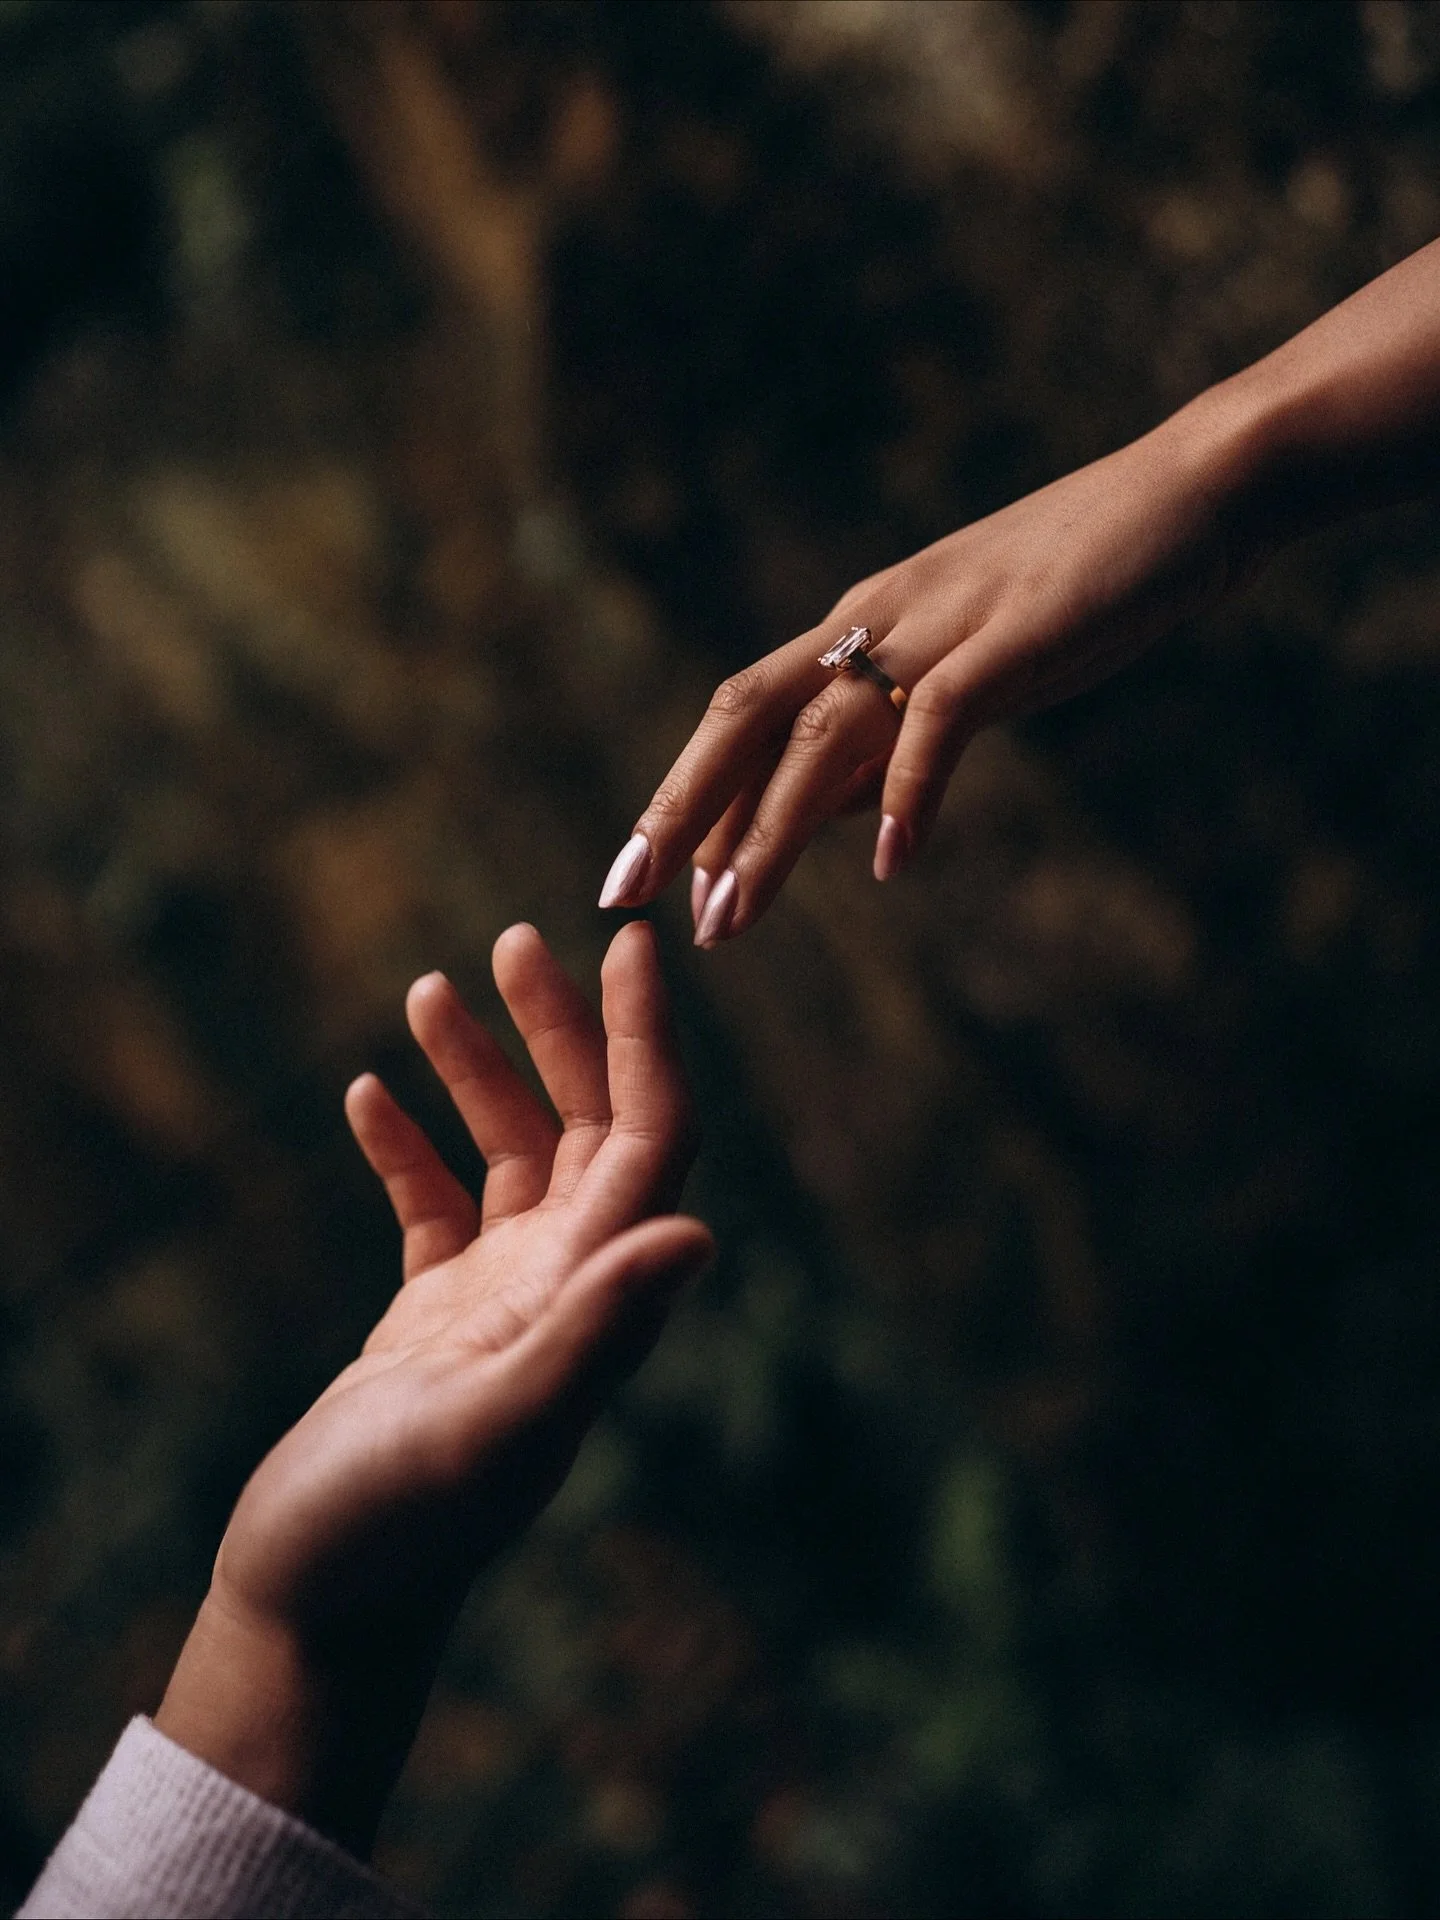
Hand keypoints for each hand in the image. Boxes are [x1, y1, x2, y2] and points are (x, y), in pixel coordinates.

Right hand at [155, 921, 710, 1854]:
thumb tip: (698, 1235)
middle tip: (517, 939)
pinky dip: (407, 1146)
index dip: (647, 1040)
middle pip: (588, 1129)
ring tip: (431, 988)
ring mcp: (499, 1304)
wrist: (317, 1610)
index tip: (626, 944)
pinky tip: (366, 1091)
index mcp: (592, 1298)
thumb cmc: (392, 1534)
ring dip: (480, 1070)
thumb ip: (595, 1334)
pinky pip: (433, 1206)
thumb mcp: (493, 1427)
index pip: (650, 1139)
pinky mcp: (431, 1321)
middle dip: (562, 1031)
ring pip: (509, 1156)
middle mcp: (563, 1289)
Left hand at [599, 394, 1257, 942]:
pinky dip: (906, 791)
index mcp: (861, 623)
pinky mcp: (1012, 636)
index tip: (645, 878)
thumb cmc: (1081, 584)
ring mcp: (940, 625)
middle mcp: (877, 618)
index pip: (746, 716)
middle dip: (678, 806)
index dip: (688, 795)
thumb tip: (823, 816)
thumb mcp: (963, 670)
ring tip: (728, 917)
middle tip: (625, 893)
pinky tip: (886, 864)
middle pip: (744, 714)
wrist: (1188, 492)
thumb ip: (889, 736)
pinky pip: (939, 720)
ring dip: (767, 832)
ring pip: (822, 734)